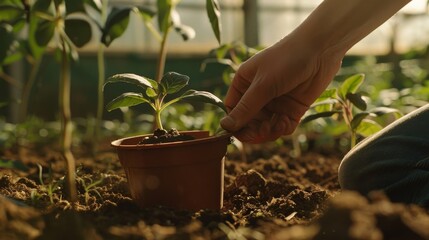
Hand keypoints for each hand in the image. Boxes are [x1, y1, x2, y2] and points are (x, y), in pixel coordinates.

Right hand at [220, 35, 342, 142]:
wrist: (321, 50)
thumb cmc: (286, 60)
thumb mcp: (263, 85)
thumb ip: (245, 108)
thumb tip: (225, 127)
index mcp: (244, 84)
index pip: (233, 110)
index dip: (235, 124)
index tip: (242, 133)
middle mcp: (258, 95)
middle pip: (248, 123)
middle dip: (254, 131)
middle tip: (262, 131)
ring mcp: (275, 102)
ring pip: (265, 128)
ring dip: (269, 132)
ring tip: (276, 127)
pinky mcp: (292, 108)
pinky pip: (282, 127)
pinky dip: (283, 129)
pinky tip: (286, 122)